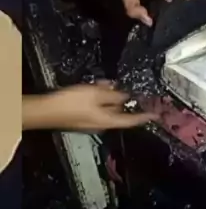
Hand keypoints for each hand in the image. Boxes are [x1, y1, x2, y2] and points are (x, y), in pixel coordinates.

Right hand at [23, 82, 158, 132]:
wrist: (46, 111)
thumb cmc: (71, 103)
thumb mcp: (95, 95)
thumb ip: (112, 96)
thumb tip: (125, 97)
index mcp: (107, 121)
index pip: (131, 120)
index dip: (145, 117)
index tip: (157, 115)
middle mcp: (101, 124)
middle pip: (118, 113)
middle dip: (123, 100)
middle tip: (129, 90)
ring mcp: (91, 122)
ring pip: (106, 107)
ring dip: (110, 96)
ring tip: (109, 84)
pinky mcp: (82, 117)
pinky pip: (96, 107)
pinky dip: (99, 97)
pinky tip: (96, 87)